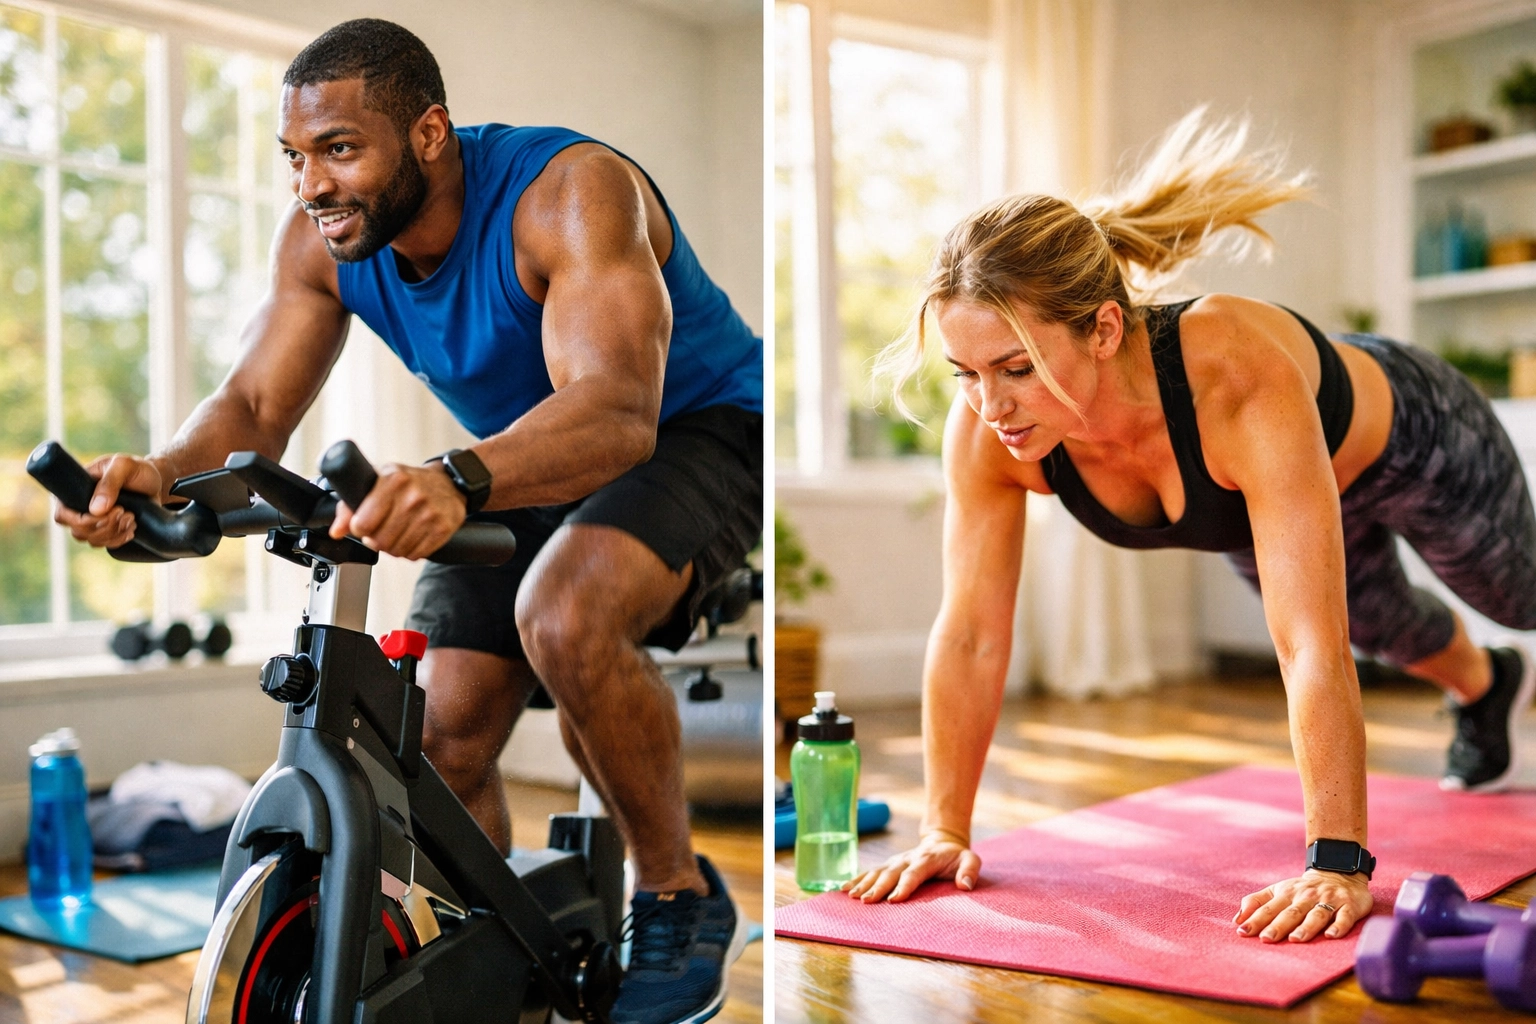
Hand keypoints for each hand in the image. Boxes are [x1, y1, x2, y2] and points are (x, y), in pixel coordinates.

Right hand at [53, 454, 164, 548]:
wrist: (154, 480)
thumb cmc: (136, 469)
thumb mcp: (124, 466)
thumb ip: (110, 482)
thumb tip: (95, 510)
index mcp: (75, 489)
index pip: (62, 513)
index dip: (81, 520)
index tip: (110, 511)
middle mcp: (79, 507)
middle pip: (78, 531)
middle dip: (104, 526)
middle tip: (125, 512)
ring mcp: (93, 520)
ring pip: (92, 540)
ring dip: (114, 533)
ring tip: (131, 517)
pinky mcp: (107, 529)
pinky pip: (105, 544)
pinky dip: (119, 539)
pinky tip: (131, 528)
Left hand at [329, 462, 465, 559]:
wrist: (449, 483)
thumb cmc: (408, 483)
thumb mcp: (377, 482)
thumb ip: (350, 505)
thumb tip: (337, 531)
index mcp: (393, 480)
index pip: (363, 523)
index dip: (359, 528)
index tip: (363, 524)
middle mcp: (413, 496)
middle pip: (379, 541)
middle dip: (375, 540)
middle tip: (380, 530)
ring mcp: (430, 514)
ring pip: (397, 551)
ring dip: (393, 547)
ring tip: (397, 532)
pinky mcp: (443, 528)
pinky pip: (416, 555)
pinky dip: (410, 550)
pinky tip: (412, 535)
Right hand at [841, 829, 980, 903]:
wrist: (942, 842)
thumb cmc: (956, 857)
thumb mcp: (970, 859)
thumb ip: (970, 870)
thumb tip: (965, 885)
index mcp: (926, 859)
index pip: (913, 874)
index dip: (903, 886)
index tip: (893, 899)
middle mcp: (907, 859)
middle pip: (890, 873)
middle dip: (877, 887)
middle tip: (866, 901)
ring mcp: (896, 861)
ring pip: (877, 871)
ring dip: (864, 883)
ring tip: (852, 896)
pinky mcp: (889, 865)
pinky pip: (871, 871)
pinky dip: (857, 879)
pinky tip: (844, 889)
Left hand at [1235, 869, 1372, 941]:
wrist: (1339, 872)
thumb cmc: (1302, 889)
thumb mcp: (1278, 890)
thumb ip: (1256, 902)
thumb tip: (1237, 920)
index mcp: (1287, 894)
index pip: (1269, 908)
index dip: (1255, 920)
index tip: (1242, 932)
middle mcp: (1306, 897)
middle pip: (1290, 913)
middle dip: (1278, 926)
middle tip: (1266, 939)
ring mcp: (1328, 901)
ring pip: (1316, 915)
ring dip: (1306, 927)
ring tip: (1295, 939)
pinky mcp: (1349, 906)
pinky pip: (1344, 917)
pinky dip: (1338, 926)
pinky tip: (1331, 935)